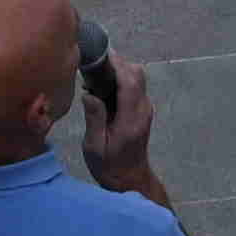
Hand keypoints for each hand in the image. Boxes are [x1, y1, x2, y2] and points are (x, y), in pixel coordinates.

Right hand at [79, 50, 163, 194]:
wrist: (130, 181)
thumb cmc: (110, 167)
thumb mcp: (95, 147)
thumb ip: (94, 118)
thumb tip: (89, 93)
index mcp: (131, 118)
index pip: (130, 81)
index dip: (117, 64)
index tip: (100, 55)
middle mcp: (143, 110)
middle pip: (137, 74)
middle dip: (117, 64)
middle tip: (93, 65)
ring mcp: (145, 109)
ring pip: (137, 78)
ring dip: (119, 71)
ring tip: (94, 77)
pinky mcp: (142, 111)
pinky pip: (134, 86)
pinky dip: (121, 80)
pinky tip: (102, 88)